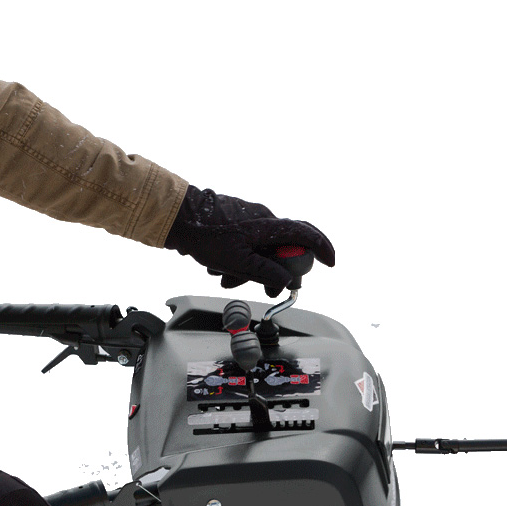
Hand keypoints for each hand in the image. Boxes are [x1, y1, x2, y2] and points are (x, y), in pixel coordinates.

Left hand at [163, 186, 335, 295]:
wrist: (177, 217)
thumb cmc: (204, 235)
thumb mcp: (237, 262)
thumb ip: (265, 272)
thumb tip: (288, 280)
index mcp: (268, 226)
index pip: (306, 234)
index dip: (322, 249)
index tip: (330, 263)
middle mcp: (263, 219)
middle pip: (283, 249)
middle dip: (274, 271)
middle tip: (267, 288)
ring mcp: (250, 220)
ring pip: (262, 250)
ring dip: (250, 269)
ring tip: (227, 278)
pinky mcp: (237, 223)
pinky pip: (248, 245)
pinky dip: (240, 260)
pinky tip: (220, 268)